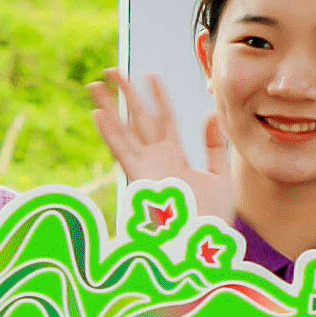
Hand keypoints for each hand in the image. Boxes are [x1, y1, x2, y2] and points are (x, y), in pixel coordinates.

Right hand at [88, 66, 232, 224]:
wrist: (203, 246)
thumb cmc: (212, 219)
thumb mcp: (220, 176)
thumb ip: (214, 146)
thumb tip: (212, 115)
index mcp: (174, 158)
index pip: (165, 119)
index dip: (158, 96)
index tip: (151, 74)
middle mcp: (157, 160)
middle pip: (139, 119)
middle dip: (126, 94)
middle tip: (111, 70)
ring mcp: (146, 168)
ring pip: (125, 130)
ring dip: (110, 107)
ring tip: (95, 84)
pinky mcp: (140, 179)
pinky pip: (123, 152)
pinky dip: (110, 133)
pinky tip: (98, 114)